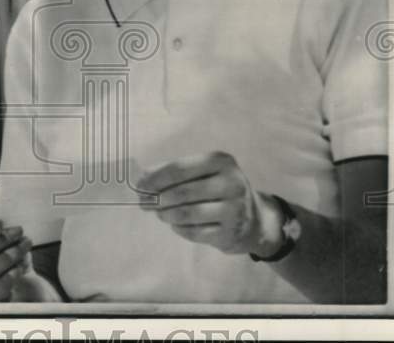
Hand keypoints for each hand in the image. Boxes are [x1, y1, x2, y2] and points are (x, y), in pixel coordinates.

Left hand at [135, 151, 281, 256]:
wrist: (253, 220)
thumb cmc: (219, 190)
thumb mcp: (203, 173)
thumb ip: (173, 172)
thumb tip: (142, 177)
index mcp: (221, 161)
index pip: (179, 168)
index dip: (156, 178)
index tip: (140, 186)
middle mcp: (231, 183)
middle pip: (182, 192)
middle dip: (158, 199)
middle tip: (144, 203)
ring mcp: (234, 210)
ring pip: (186, 214)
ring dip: (166, 215)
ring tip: (160, 214)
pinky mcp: (230, 233)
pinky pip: (193, 232)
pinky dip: (179, 228)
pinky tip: (177, 224)